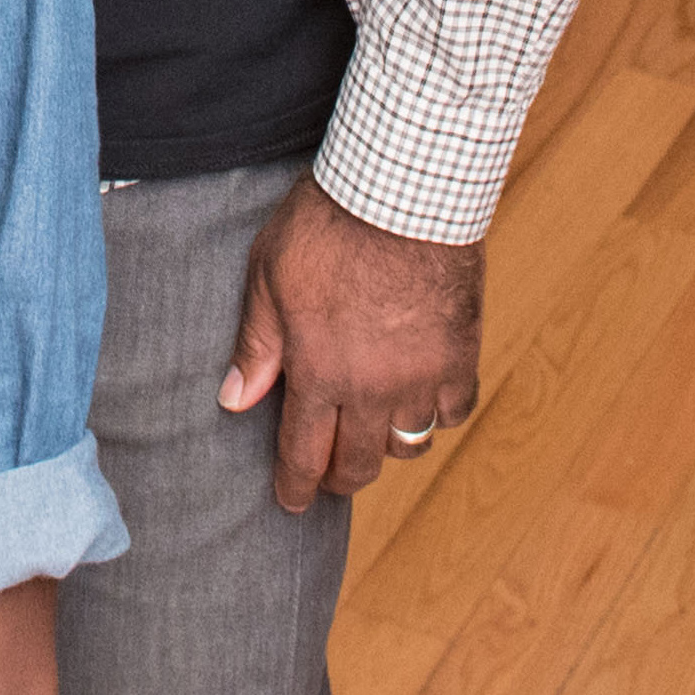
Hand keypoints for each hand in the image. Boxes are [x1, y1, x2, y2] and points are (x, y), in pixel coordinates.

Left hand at [222, 178, 483, 511]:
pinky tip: (422, 401)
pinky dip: (437, 414)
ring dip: (385, 446)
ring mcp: (421, 376)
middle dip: (337, 478)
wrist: (402, 191)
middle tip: (328, 478)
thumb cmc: (326, 225)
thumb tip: (234, 401)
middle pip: (357, 464)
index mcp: (318, 372)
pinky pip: (452, 411)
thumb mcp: (268, 277)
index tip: (290, 503)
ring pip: (407, 444)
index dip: (295, 485)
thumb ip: (257, 345)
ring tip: (371, 435)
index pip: (304, 453)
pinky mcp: (460, 355)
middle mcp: (371, 388)